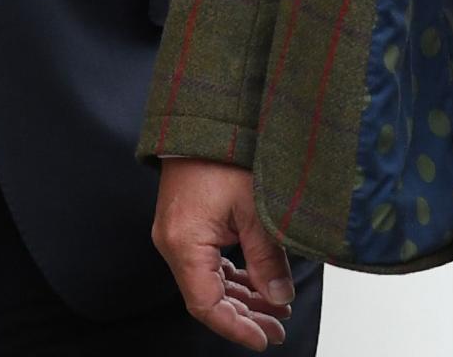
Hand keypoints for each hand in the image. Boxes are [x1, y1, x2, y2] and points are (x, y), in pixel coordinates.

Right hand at [152, 158, 294, 349]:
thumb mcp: (255, 210)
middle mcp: (173, 243)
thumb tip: (279, 298)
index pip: (207, 305)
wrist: (202, 118)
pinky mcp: (186, 225)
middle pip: (208, 297)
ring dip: (241, 297)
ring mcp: (177, 234)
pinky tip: (256, 284)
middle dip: (245, 316)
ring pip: (209, 281)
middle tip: (277, 327)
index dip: (236, 327)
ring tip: (275, 308)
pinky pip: (207, 263)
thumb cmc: (222, 154)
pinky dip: (232, 277)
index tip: (264, 338)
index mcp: (185, 244)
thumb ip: (267, 260)